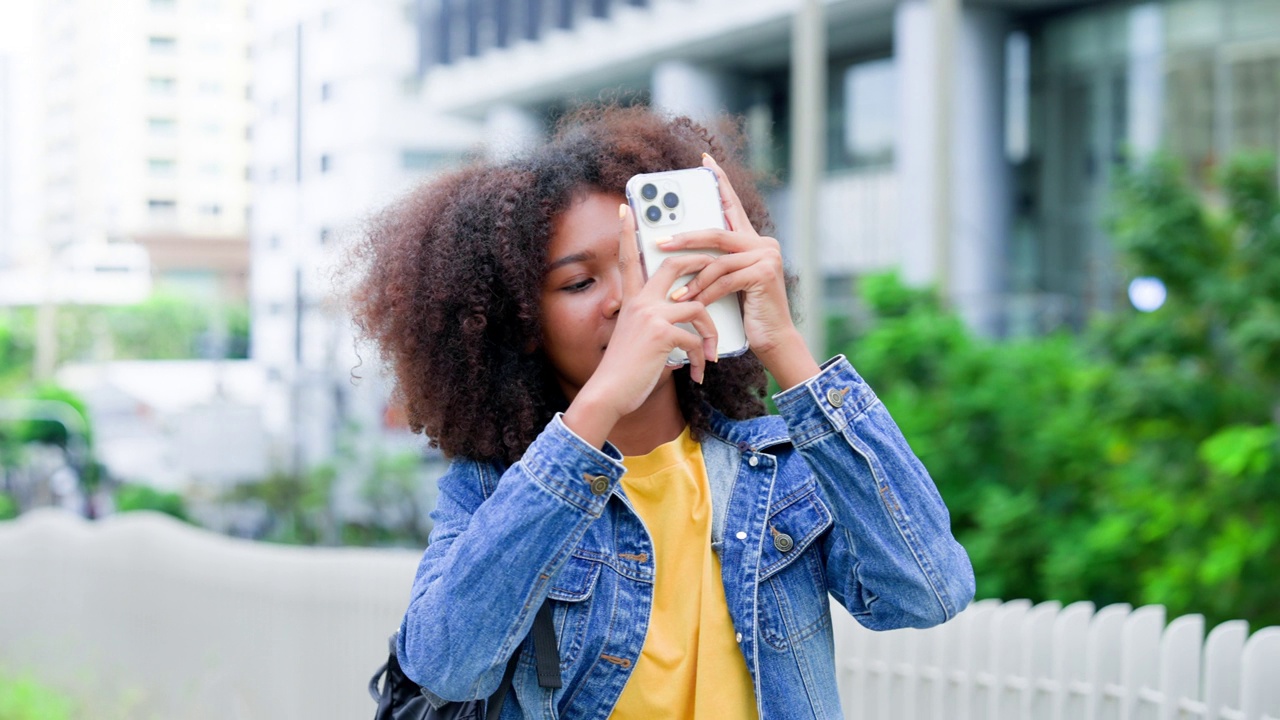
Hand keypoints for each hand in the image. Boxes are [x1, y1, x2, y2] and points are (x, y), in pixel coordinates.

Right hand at [565, 205, 719, 442]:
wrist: (609, 394)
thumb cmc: (626, 372)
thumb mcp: (638, 340)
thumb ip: (656, 325)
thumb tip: (680, 326)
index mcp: (632, 300)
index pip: (629, 259)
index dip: (627, 233)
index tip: (626, 209)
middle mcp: (639, 301)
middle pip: (674, 264)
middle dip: (701, 263)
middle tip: (718, 269)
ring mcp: (650, 314)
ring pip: (698, 305)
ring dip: (711, 331)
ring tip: (709, 354)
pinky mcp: (660, 332)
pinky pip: (695, 337)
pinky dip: (702, 356)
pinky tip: (699, 374)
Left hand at [661, 154, 818, 387]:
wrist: (773, 341)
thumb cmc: (746, 315)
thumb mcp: (726, 285)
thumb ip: (713, 265)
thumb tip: (678, 253)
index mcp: (753, 242)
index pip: (732, 206)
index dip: (719, 182)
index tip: (705, 160)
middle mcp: (763, 244)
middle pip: (716, 233)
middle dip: (685, 239)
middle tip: (659, 242)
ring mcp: (766, 256)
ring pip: (717, 260)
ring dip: (691, 279)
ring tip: (673, 294)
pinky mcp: (764, 273)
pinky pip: (725, 279)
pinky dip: (704, 293)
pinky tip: (691, 302)